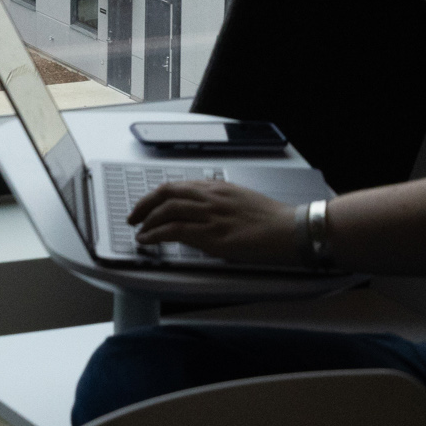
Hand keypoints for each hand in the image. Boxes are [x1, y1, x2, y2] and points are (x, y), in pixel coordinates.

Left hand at [128, 179, 306, 265]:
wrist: (291, 230)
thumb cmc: (271, 219)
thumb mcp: (240, 200)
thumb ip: (219, 202)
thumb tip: (200, 210)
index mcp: (217, 187)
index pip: (177, 185)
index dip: (157, 195)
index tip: (147, 204)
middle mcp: (210, 197)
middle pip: (166, 193)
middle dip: (144, 204)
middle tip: (134, 216)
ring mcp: (211, 215)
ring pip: (167, 210)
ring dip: (147, 221)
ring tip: (139, 232)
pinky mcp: (213, 235)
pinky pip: (175, 230)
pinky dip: (156, 234)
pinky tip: (148, 240)